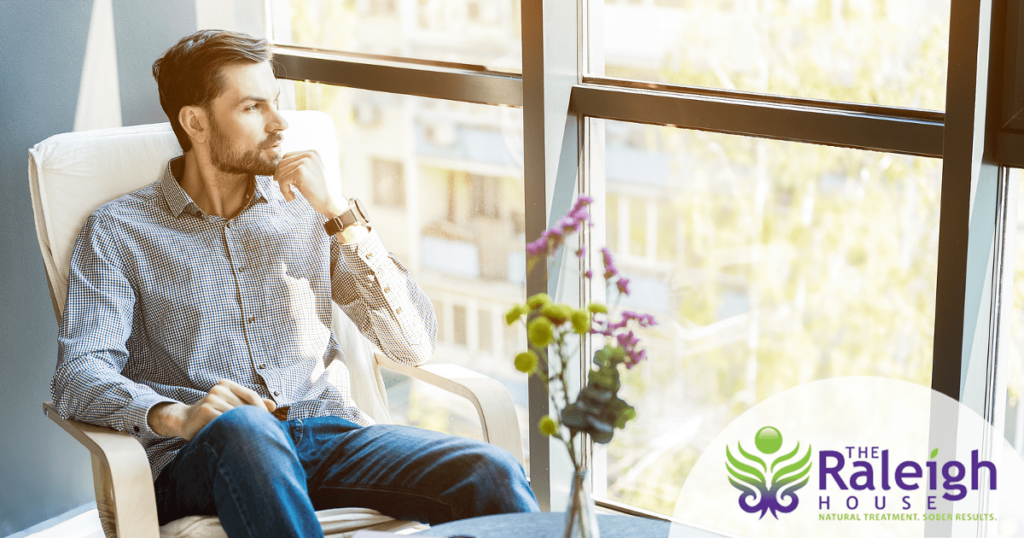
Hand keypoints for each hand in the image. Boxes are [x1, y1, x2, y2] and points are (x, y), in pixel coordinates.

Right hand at [147, 379, 276, 439]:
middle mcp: (219, 389)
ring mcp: (212, 398)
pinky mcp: (206, 410)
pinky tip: (234, 438)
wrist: (183, 420)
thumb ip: (249, 405)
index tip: (268, 422)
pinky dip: (231, 430)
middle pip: (245, 406)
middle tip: (262, 433)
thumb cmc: (210, 415)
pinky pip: (225, 422)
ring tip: (248, 438)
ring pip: (236, 415)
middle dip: (253, 420)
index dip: (261, 409)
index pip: (251, 396)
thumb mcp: (230, 407)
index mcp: (226, 385)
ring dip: (243, 427)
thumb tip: (274, 405)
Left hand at [274, 150, 344, 217]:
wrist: (330, 202)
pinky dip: (284, 190)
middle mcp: (309, 154)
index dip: (281, 169)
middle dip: (280, 177)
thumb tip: (277, 169)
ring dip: (282, 186)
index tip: (281, 181)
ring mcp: (305, 162)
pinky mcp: (300, 172)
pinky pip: (283, 180)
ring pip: (281, 172)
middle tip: (285, 190)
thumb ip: (296, 167)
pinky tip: (292, 198)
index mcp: (312, 153)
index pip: (287, 156)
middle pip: (282, 162)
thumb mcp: (307, 174)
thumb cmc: (317, 190)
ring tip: (290, 195)